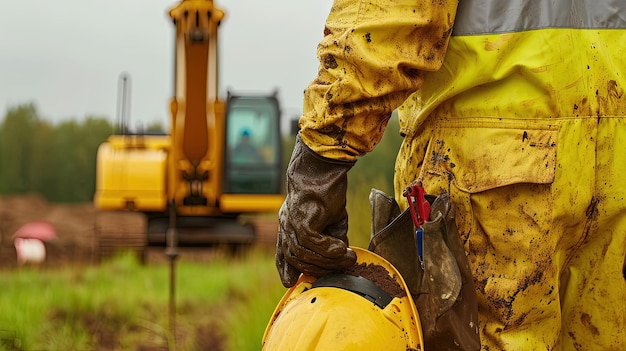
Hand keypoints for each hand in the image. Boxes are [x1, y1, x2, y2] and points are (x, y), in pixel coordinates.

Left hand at [276, 135, 356, 286]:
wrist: (324, 165)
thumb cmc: (328, 188)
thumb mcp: (331, 217)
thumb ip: (331, 238)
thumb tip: (340, 256)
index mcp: (289, 223)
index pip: (281, 252)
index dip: (284, 268)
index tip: (289, 282)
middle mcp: (285, 224)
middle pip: (296, 258)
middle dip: (319, 267)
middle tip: (343, 266)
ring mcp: (290, 221)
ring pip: (304, 252)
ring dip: (328, 260)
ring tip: (348, 258)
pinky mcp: (301, 217)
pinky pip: (312, 241)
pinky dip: (327, 249)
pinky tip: (342, 250)